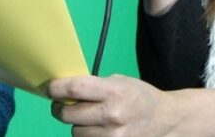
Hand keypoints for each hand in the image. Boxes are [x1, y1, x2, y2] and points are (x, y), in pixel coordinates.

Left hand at [47, 75, 180, 135]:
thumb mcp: (120, 82)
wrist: (166, 120)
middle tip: (61, 105)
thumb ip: (94, 86)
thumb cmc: (140, 97)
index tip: (49, 88)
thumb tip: (64, 89)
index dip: (55, 88)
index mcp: (114, 92)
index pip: (74, 88)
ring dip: (76, 125)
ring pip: (75, 132)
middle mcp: (112, 115)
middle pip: (68, 114)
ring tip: (89, 119)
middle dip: (60, 109)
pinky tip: (96, 130)